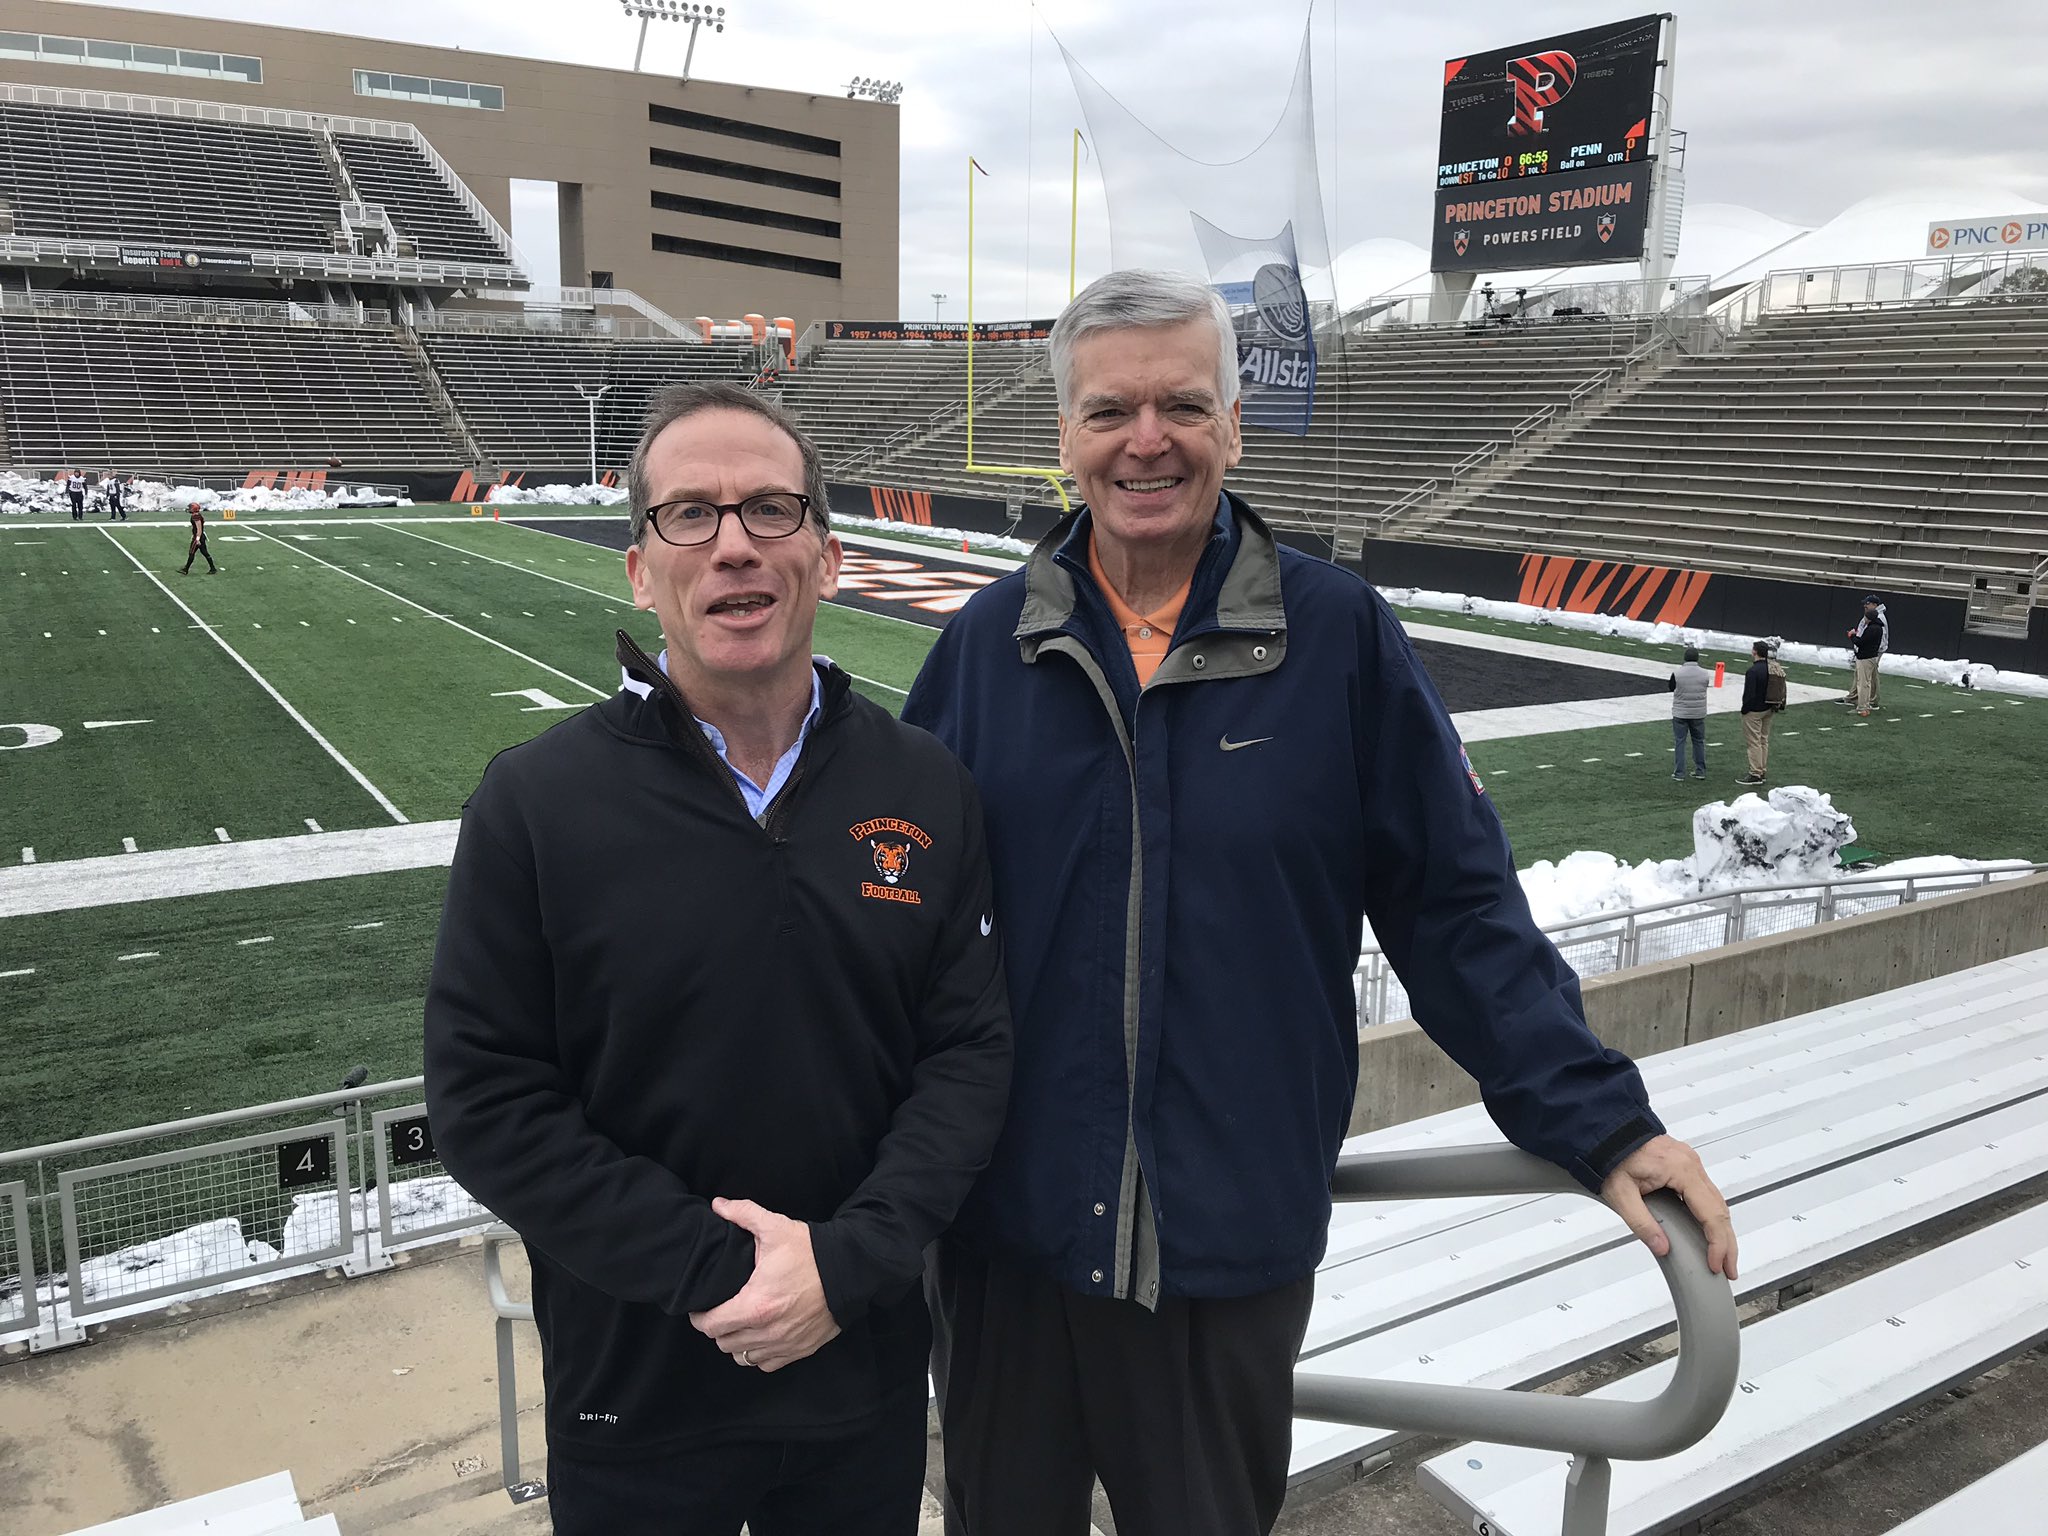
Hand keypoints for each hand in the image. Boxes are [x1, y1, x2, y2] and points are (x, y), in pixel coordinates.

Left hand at [688, 1198, 840, 1371]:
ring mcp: (784, 1344)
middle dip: (718, 1328)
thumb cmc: (811, 1252)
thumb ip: (743, 1214)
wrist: (851, 1270)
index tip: (701, 1309)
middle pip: (724, 1343)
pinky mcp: (800, 1349)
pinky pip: (767, 1363)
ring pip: (744, 1356)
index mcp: (755, 1305)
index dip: (700, 1317)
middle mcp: (767, 1331)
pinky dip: (760, 1353)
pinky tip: (762, 1334)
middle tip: (721, 1312)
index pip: (710, 1326)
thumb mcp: (775, 1227)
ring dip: (738, 1342)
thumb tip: (718, 1205)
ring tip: (741, 1324)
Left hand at [1600, 1134, 1738, 1280]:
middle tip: (1728, 1269)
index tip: (1715, 1264)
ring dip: (1722, 1230)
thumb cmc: (1610, 1154)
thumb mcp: (1620, 1194)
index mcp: (1681, 1170)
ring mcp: (1690, 1163)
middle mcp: (1691, 1164)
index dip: (1717, 1243)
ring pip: (1717, 1202)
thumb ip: (1641, 1223)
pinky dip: (1712, 1216)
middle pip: (1721, 1210)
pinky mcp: (1684, 1164)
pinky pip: (1706, 1193)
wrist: (1605, 1130)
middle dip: (1727, 1243)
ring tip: (1722, 1256)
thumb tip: (1661, 1247)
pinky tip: (1710, 1232)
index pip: (1710, 1214)